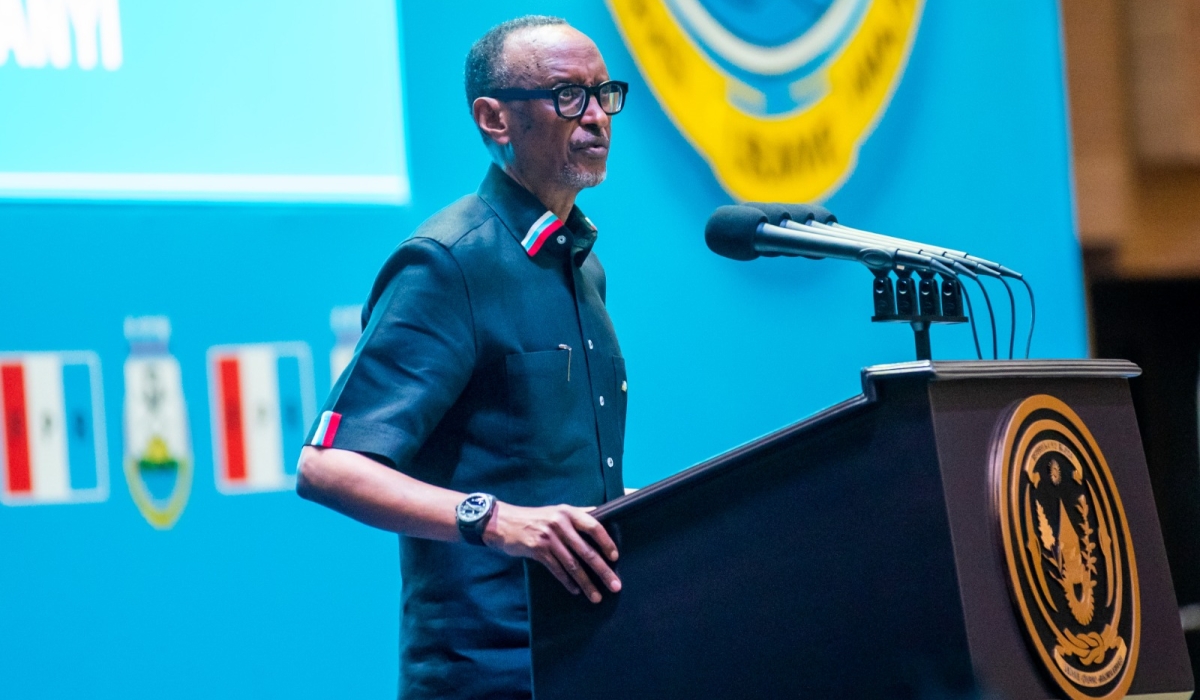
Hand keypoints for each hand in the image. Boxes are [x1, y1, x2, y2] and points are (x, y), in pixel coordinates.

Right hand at [483, 502, 620, 602]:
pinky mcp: (537, 550)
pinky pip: (557, 569)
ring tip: (596, 596)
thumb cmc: (535, 517)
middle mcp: (560, 524)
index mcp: (568, 513)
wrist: (504, 522)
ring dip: (586, 583)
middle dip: (602, 570)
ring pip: (573, 565)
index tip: (615, 557)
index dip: (606, 542)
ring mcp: (548, 538)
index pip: (594, 526)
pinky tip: (576, 590)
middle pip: (586, 551)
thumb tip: (601, 515)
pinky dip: (567, 582)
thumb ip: (577, 514)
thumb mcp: (556, 511)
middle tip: (614, 585)